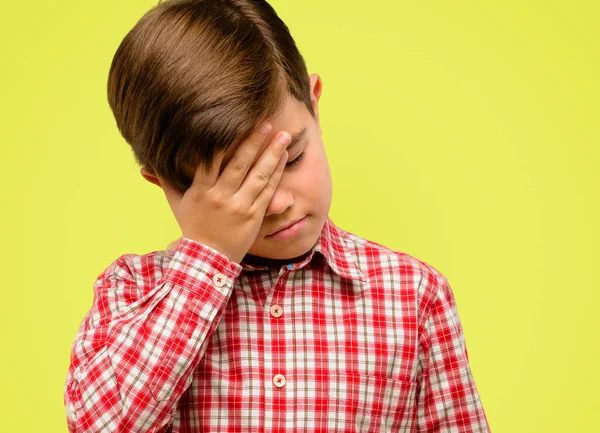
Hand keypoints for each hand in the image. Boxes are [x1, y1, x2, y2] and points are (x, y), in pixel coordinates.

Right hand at [159, 123, 289, 263]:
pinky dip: (277, 172)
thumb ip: (166, 180)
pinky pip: (268, 190)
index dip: (224, 141)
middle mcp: (221, 197)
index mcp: (201, 191)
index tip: (234, 122)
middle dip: (254, 141)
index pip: (212, 160)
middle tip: (266, 122)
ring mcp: (240, 206)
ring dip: (273, 153)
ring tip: (284, 136)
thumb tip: (147, 162)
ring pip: (259, 175)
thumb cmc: (193, 227)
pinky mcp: (255, 215)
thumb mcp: (177, 204)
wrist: (209, 259)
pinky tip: (283, 157)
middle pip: (240, 164)